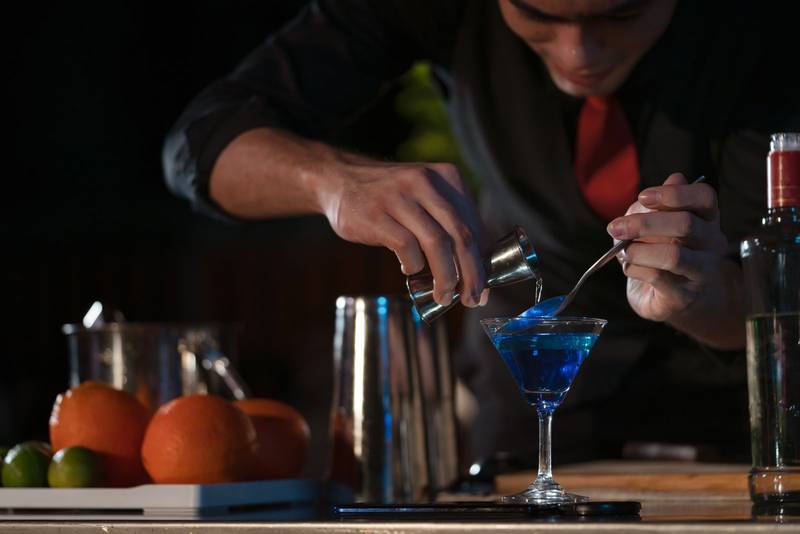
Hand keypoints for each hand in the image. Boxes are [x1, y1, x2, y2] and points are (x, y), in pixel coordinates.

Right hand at [319, 156, 487, 306]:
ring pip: (437, 243)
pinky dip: (413, 265)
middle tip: (472, 299)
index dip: (483, 260)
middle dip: (472, 273)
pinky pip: (406, 246)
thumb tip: (476, 268)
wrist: (338, 179)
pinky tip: (409, 269)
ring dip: (446, 276)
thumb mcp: (424, 196)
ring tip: (444, 295)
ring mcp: (400, 197)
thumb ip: (448, 222)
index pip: (473, 224)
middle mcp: (425, 183)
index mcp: (446, 177)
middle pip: (461, 235)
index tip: (483, 286)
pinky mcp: (376, 214)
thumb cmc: (389, 197)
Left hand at [607, 173, 728, 322]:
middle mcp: (711, 242)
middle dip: (643, 224)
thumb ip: (654, 206)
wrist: (670, 297)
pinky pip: (658, 277)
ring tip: (623, 251)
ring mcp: (702, 270)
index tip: (642, 196)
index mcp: (705, 217)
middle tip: (615, 227)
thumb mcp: (653, 223)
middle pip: (685, 224)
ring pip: (673, 255)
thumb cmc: (660, 251)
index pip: (704, 197)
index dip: (673, 194)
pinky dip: (635, 269)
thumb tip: (662, 187)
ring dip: (638, 251)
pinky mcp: (685, 295)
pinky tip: (628, 267)